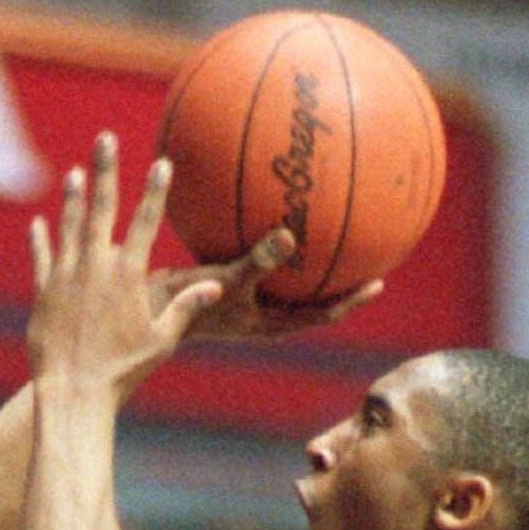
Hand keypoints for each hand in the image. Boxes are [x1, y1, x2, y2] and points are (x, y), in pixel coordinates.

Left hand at [26, 131, 220, 399]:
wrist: (74, 388)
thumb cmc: (124, 368)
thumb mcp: (162, 339)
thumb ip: (186, 308)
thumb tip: (216, 286)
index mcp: (127, 275)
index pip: (145, 222)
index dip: (155, 190)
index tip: (161, 162)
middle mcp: (94, 266)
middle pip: (101, 208)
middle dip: (105, 170)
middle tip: (105, 138)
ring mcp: (65, 275)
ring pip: (69, 227)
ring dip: (72, 198)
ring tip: (74, 173)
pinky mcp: (44, 292)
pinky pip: (42, 258)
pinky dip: (40, 239)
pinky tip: (38, 223)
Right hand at [150, 230, 383, 342]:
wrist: (150, 310)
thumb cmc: (190, 302)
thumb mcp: (226, 280)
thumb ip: (259, 261)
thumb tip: (289, 236)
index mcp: (275, 322)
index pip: (325, 313)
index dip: (352, 299)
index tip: (378, 281)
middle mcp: (269, 312)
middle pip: (316, 296)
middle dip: (340, 277)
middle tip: (368, 253)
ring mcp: (252, 299)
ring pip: (291, 279)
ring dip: (310, 258)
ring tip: (330, 227)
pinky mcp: (234, 282)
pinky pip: (263, 259)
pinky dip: (272, 240)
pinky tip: (272, 207)